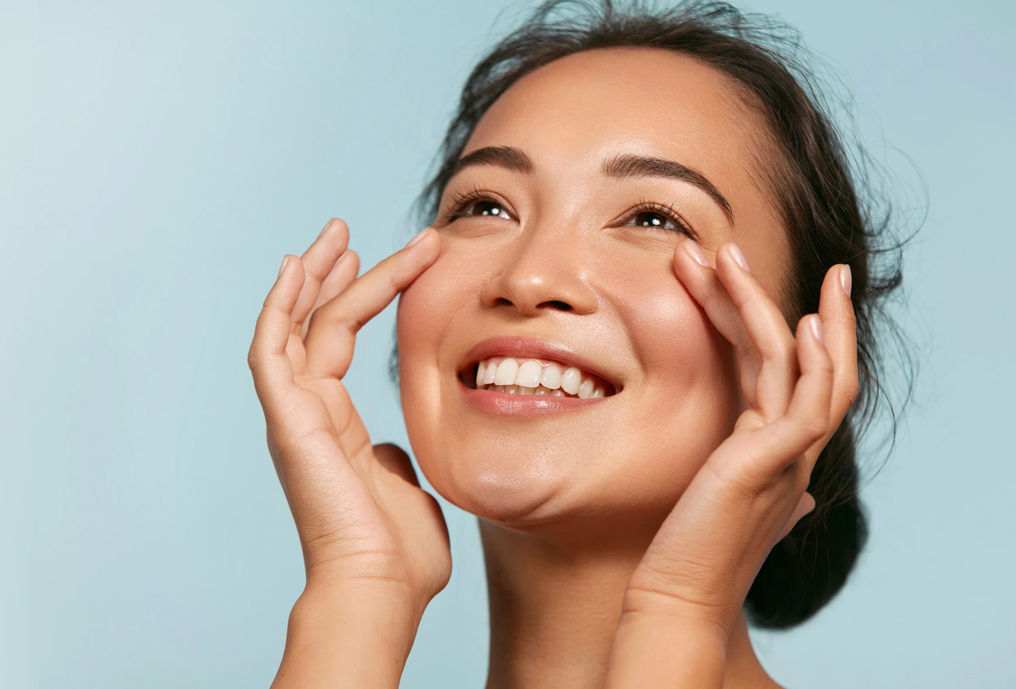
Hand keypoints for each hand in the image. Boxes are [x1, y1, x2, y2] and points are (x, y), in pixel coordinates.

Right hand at [247, 220, 449, 608]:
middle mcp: (309, 411)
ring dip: (313, 276)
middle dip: (331, 273)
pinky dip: (280, 307)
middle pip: (313, 323)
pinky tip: (298, 267)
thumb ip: (392, 455)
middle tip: (346, 231)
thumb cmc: (399, 549)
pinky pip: (272, 350)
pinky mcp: (287, 420)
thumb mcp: (405, 482)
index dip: (361, 295)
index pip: (340, 339)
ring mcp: (294, 414)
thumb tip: (390, 446)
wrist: (382, 585)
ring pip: (295, 327)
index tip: (393, 259)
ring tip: (336, 233)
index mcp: (336, 422)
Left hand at [622, 239, 856, 637]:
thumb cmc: (685, 550)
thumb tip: (776, 477)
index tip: (741, 279)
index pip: (787, 371)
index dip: (770, 321)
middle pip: (807, 358)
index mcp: (775, 448)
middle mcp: (792, 448)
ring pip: (805, 365)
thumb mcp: (715, 496)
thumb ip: (742, 474)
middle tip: (739, 249)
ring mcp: (790, 456)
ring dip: (772, 306)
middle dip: (778, 298)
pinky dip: (811, 359)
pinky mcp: (774, 464)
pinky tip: (802, 320)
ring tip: (732, 255)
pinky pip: (806, 401)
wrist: (675, 596)